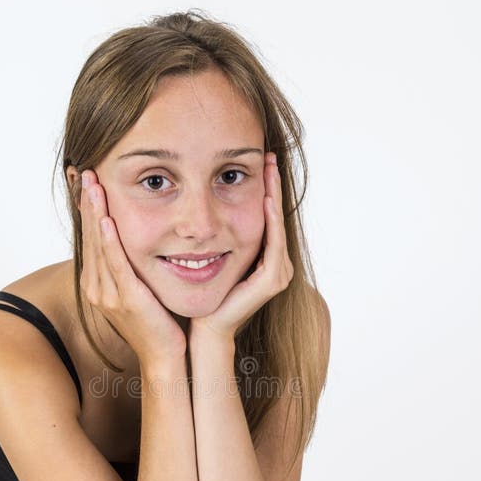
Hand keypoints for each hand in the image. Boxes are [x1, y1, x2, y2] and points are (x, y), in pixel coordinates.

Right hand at [79, 169, 187, 367]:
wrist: (166, 359)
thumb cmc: (159, 325)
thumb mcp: (140, 292)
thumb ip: (133, 269)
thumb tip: (137, 244)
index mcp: (98, 285)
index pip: (91, 238)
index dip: (88, 208)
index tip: (86, 181)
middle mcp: (97, 289)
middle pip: (89, 237)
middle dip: (87, 202)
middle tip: (83, 170)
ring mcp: (109, 295)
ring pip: (99, 246)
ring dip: (95, 213)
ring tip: (92, 183)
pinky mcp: (127, 300)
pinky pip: (116, 265)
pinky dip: (109, 241)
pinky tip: (106, 220)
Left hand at [188, 152, 293, 343]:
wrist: (204, 326)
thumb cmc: (202, 294)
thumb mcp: (211, 256)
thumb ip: (217, 234)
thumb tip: (204, 204)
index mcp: (265, 259)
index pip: (268, 216)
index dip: (266, 187)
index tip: (260, 159)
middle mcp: (278, 266)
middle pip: (276, 216)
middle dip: (273, 185)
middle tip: (269, 155)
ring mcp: (278, 274)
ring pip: (276, 226)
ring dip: (274, 196)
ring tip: (270, 170)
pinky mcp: (271, 282)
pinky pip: (273, 244)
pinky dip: (270, 221)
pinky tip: (265, 200)